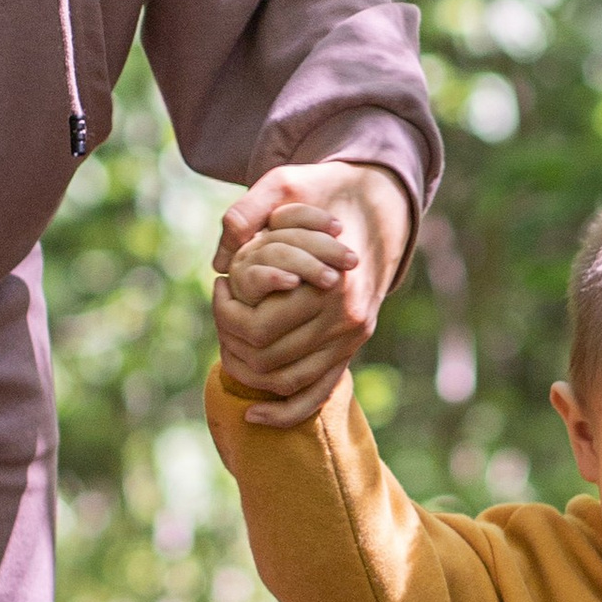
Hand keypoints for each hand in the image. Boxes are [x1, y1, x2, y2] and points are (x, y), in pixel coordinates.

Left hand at [212, 160, 415, 429]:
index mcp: (332, 285)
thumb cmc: (327, 193)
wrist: (381, 206)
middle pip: (268, 358)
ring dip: (247, 373)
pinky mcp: (351, 349)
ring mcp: (352, 339)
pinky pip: (318, 396)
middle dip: (230, 340)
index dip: (225, 312)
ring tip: (228, 340)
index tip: (220, 285)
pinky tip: (253, 417)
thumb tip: (223, 256)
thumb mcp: (287, 185)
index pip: (260, 325)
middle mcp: (347, 321)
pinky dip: (285, 414)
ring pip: (288, 383)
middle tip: (221, 309)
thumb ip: (251, 210)